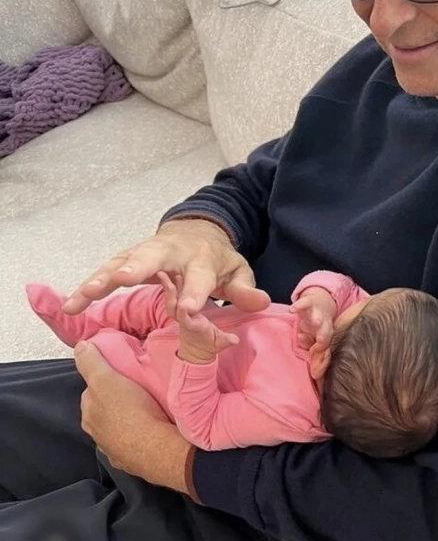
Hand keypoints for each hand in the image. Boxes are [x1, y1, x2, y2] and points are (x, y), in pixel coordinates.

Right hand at [63, 218, 270, 318]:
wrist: (197, 230)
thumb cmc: (217, 260)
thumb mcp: (238, 272)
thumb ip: (245, 290)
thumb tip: (262, 303)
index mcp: (203, 259)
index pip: (199, 277)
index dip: (195, 293)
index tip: (188, 310)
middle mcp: (173, 252)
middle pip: (154, 256)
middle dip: (139, 266)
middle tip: (123, 278)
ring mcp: (147, 253)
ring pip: (123, 261)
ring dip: (102, 277)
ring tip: (82, 296)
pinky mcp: (129, 257)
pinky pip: (107, 270)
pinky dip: (90, 284)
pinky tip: (72, 304)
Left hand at [74, 341, 191, 493]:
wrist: (158, 449)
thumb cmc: (133, 413)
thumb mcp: (107, 380)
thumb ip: (92, 363)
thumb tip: (80, 346)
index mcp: (90, 414)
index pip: (92, 392)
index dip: (105, 380)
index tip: (120, 373)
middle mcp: (98, 434)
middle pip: (105, 410)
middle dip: (116, 400)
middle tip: (136, 387)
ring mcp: (115, 449)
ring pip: (119, 427)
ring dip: (129, 418)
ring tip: (148, 406)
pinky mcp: (133, 460)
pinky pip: (134, 442)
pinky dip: (139, 434)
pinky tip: (151, 427)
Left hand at [157, 272, 238, 363]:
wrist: (196, 347)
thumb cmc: (209, 343)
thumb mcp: (220, 342)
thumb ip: (226, 340)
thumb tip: (235, 339)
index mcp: (195, 326)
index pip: (187, 319)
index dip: (184, 312)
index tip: (183, 304)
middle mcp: (185, 319)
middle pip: (173, 309)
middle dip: (171, 295)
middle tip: (170, 280)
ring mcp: (180, 313)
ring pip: (171, 301)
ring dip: (168, 288)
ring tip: (164, 274)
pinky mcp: (179, 307)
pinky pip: (172, 297)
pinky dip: (170, 286)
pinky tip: (169, 273)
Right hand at [292, 288, 335, 352]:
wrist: (321, 302)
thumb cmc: (316, 325)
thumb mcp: (312, 335)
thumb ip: (309, 343)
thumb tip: (307, 347)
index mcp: (327, 332)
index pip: (325, 342)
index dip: (320, 347)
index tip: (313, 351)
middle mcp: (324, 322)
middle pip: (326, 331)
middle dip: (323, 336)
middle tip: (321, 340)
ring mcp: (316, 311)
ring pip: (318, 316)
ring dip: (317, 319)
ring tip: (317, 322)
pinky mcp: (309, 302)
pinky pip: (303, 303)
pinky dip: (298, 306)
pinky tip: (292, 310)